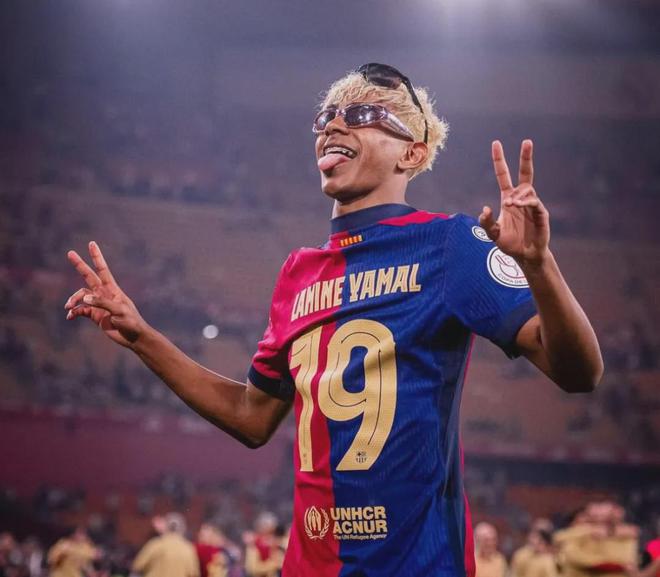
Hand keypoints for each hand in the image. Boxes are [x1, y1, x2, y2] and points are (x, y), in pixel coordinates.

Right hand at [64, 241, 148, 347]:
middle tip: (69, 253)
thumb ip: (102, 303)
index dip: (97, 257)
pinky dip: (74, 312)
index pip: (103, 269)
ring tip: (68, 307)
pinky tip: (70, 316)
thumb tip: (85, 298)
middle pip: (89, 276)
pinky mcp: (95, 316)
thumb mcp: (119, 311)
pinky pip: (81, 310)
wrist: (133, 337)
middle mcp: (104, 294)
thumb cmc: (131, 322)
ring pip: (81, 296)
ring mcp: (99, 304)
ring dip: (73, 300)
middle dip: (80, 265)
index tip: (91, 244)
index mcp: (112, 289)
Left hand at [479, 139, 549, 267]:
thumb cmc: (510, 244)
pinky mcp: (541, 212)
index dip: (500, 160)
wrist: (525, 256)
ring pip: (527, 189)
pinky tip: (517, 205)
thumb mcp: (492, 233)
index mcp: (508, 198)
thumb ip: (485, 222)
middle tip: (527, 141)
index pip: (503, 175)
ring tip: (509, 204)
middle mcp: (521, 198)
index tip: (496, 143)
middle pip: (525, 173)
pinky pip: (534, 201)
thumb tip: (485, 208)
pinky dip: (526, 201)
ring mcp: (532, 204)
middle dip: (525, 157)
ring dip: (517, 194)